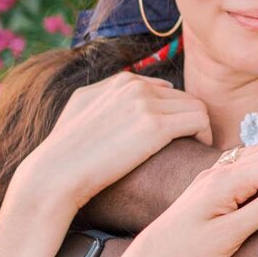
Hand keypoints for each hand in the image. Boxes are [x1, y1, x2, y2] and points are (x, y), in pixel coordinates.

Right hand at [12, 73, 212, 215]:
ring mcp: (145, 104)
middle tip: (190, 148)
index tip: (175, 136)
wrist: (53, 175)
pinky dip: (204, 137)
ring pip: (197, 108)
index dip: (175, 114)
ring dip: (200, 130)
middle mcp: (135, 86)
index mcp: (121, 81)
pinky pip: (199, 121)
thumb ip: (106, 94)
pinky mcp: (155, 127)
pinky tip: (194, 154)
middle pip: (186, 99)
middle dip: (190, 122)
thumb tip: (134, 89)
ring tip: (193, 152)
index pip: (167, 90)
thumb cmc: (64, 151)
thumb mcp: (80, 107)